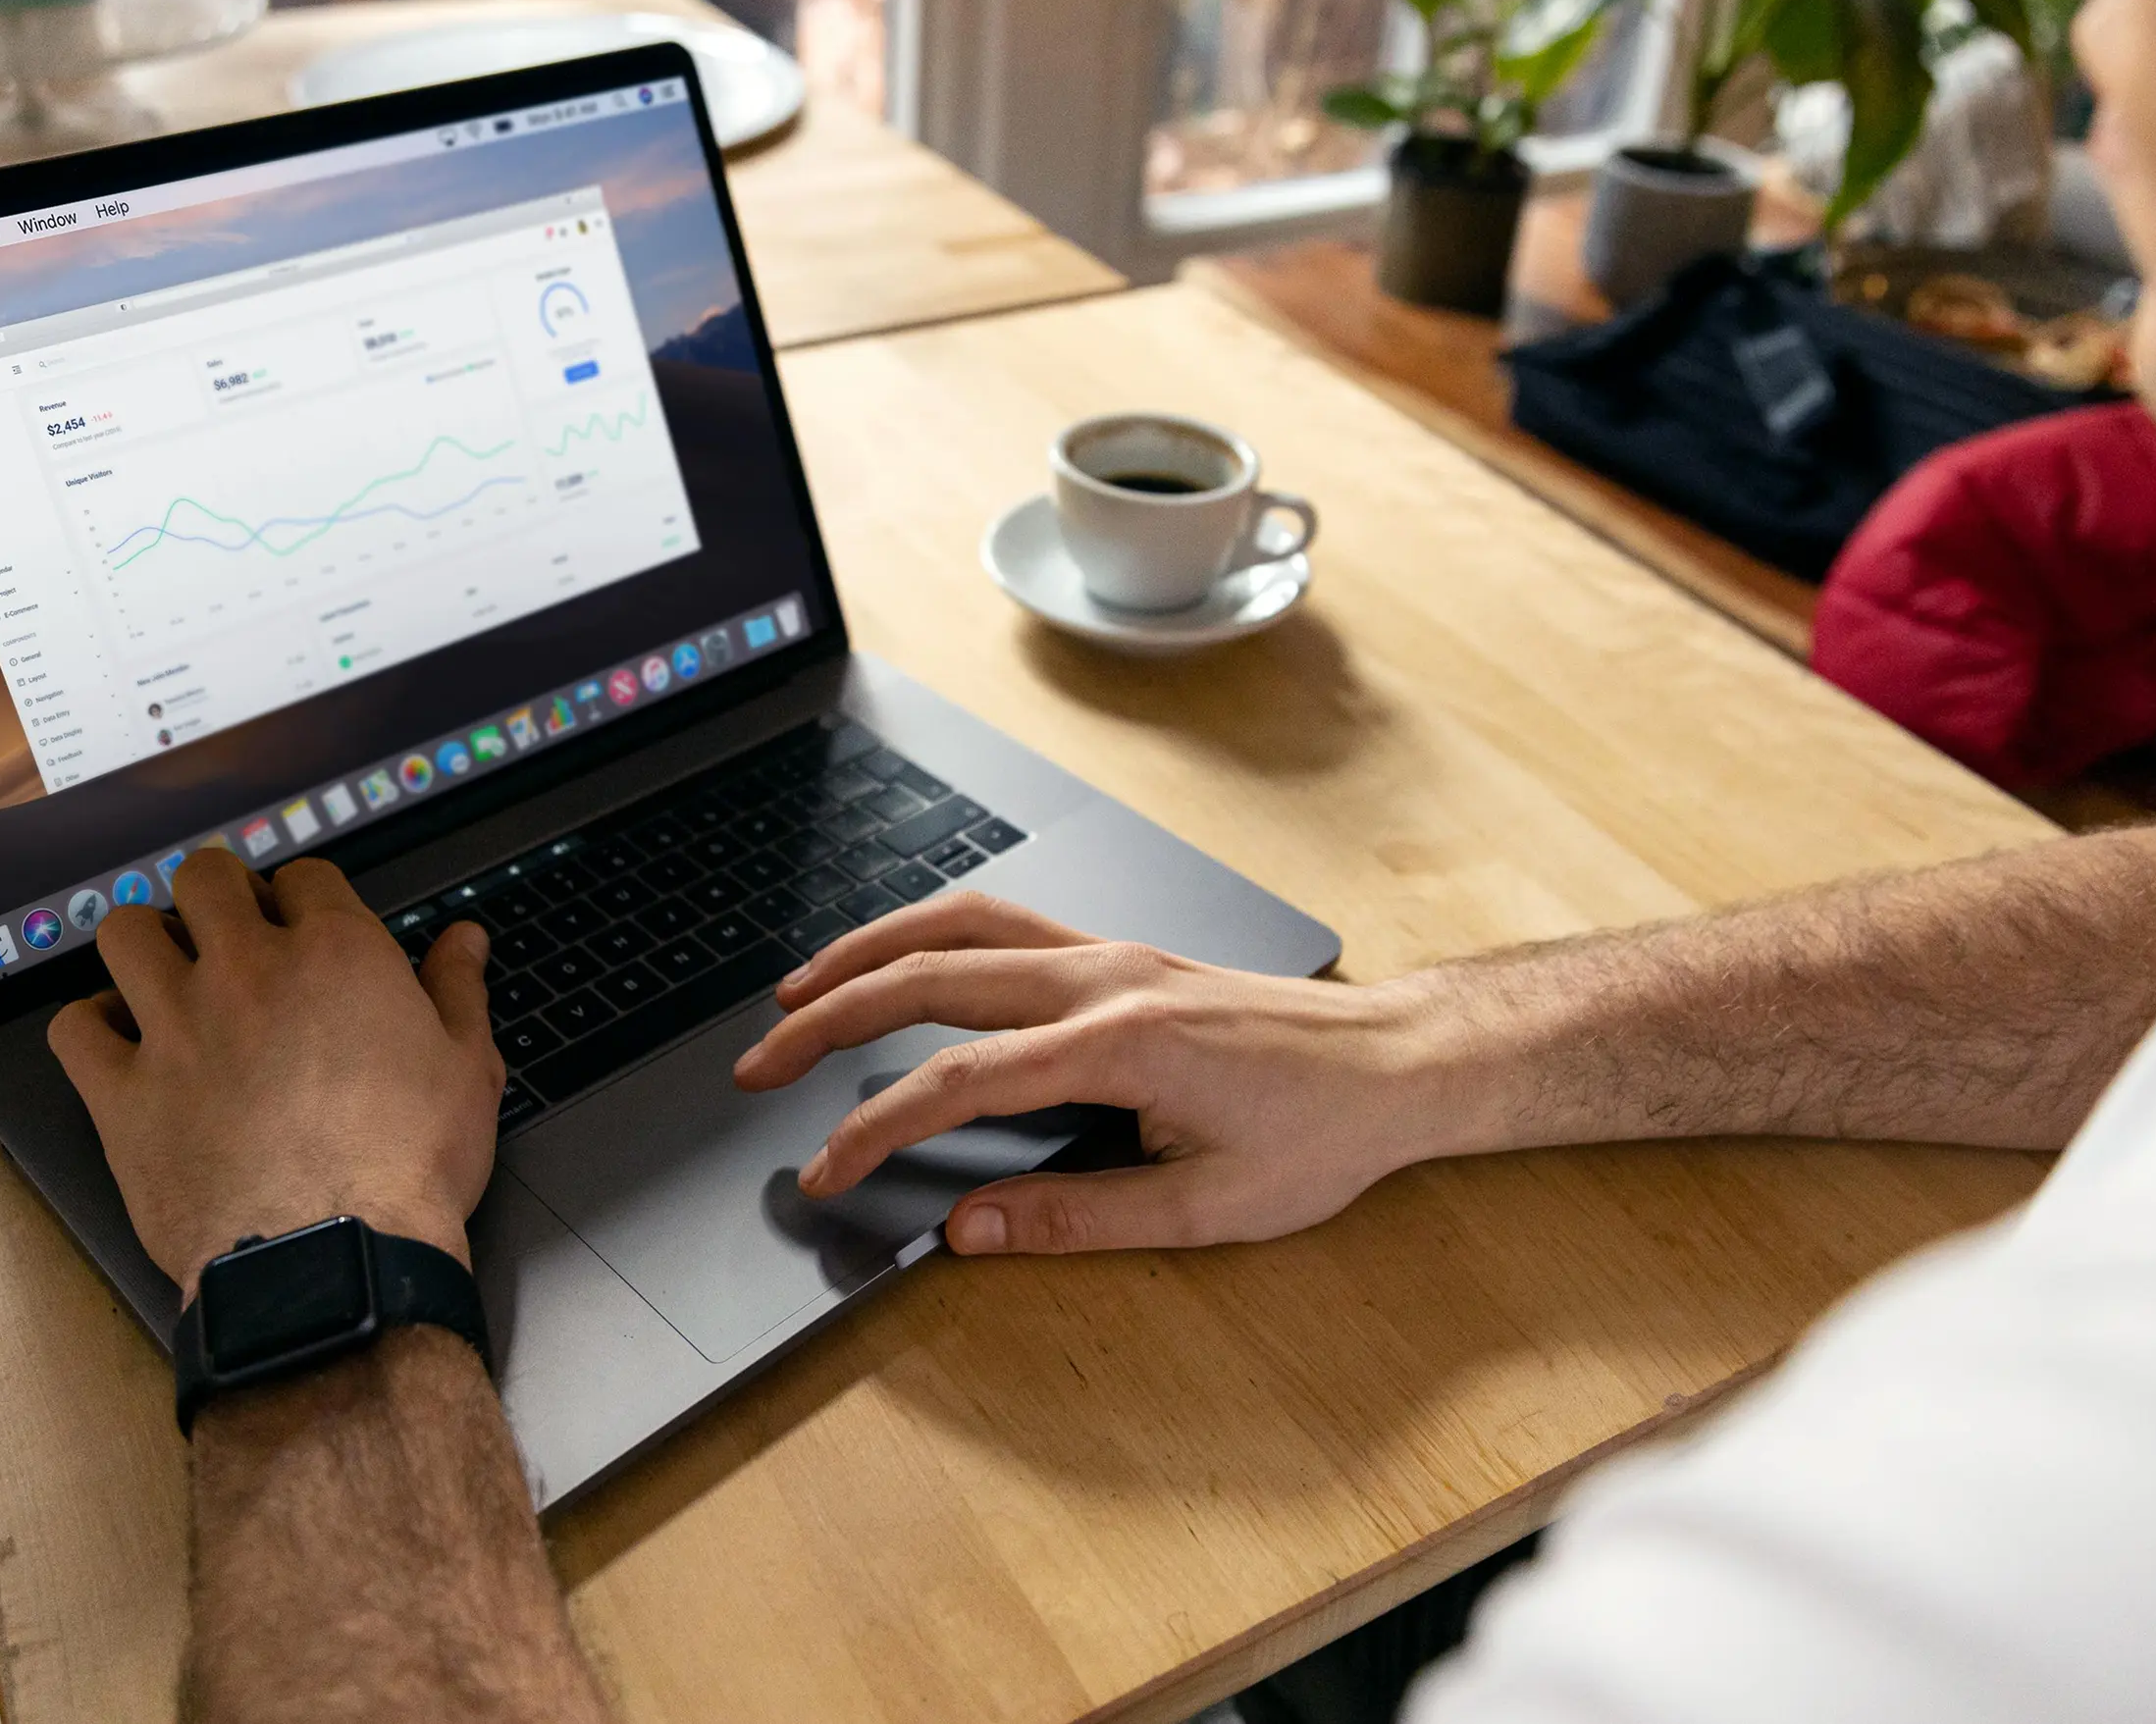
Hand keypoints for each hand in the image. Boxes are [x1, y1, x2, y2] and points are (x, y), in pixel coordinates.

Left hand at [48, 849, 502, 1297]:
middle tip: (230, 934)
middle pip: (205, 878)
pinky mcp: (123, 1094)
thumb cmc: (409, 1169)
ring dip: (146, 942)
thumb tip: (464, 938)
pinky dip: (91, 1026)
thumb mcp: (466, 1070)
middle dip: (218, 894)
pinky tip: (119, 1043)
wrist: (335, 1261)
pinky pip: (74, 1027)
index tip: (304, 926)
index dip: (303, 896)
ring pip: (126, 931)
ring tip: (166, 973)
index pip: (303, 875)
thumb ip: (457, 990)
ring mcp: (175, 1027)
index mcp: (336, 953)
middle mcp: (246, 971)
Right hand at [732, 895, 1458, 1256]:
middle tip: (759, 1064)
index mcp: (1121, 1044)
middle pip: (931, 976)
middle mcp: (1104, 979)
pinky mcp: (1119, 954)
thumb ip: (1077, 1220)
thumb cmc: (1322, 1136)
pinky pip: (1000, 923)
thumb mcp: (1209, 1211)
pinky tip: (897, 964)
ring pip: (959, 924)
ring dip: (867, 952)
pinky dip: (927, 936)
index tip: (824, 1171)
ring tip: (796, 995)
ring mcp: (1110, 954)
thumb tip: (969, 1233)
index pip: (959, 1080)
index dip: (874, 1127)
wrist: (1396, 1062)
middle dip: (829, 1017)